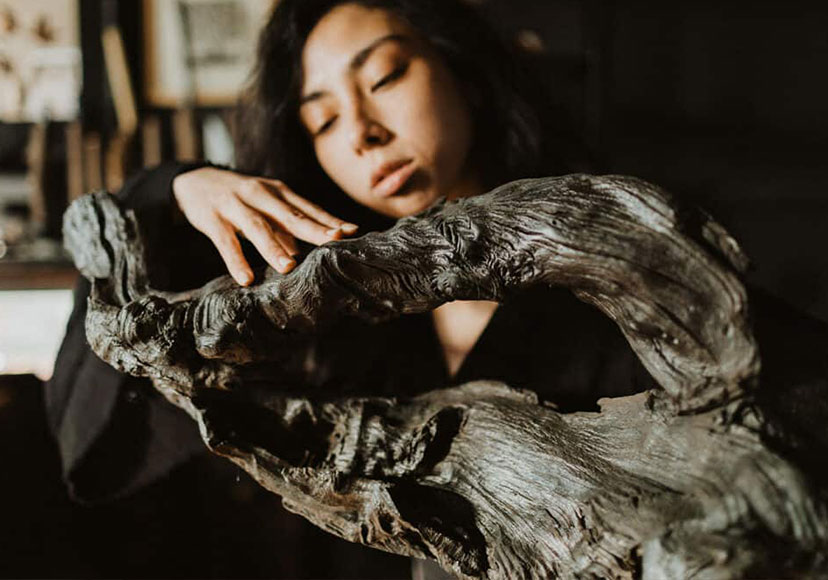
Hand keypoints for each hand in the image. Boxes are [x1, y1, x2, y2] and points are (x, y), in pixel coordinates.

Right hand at [172, 167, 357, 284]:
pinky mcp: (212, 217)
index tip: (352, 231)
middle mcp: (260, 195)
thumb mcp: (266, 205)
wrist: (192, 181)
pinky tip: (245, 278)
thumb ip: (287, 226)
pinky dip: (235, 260)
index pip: (308, 208)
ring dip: (273, 248)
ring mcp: (235, 204)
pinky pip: (225, 242)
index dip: (329, 219)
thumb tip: (308, 251)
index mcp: (278, 192)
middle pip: (290, 215)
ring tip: (289, 267)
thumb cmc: (239, 197)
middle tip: (333, 243)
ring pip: (258, 227)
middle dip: (313, 229)